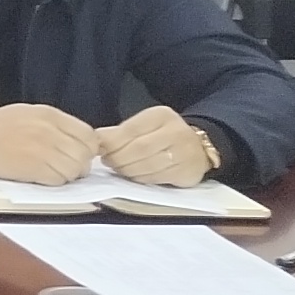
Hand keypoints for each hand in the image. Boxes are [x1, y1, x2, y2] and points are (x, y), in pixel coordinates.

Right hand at [0, 102, 97, 183]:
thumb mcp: (27, 114)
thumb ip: (54, 124)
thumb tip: (75, 139)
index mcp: (50, 115)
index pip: (89, 135)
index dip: (87, 147)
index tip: (79, 153)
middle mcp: (50, 131)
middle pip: (85, 154)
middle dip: (79, 163)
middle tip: (65, 166)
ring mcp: (44, 150)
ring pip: (75, 169)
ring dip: (67, 174)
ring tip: (51, 171)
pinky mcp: (35, 169)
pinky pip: (60, 180)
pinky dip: (55, 181)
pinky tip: (41, 176)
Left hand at [94, 105, 212, 187]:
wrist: (199, 147)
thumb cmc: (163, 136)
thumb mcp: (144, 126)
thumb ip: (119, 132)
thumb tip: (96, 139)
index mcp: (161, 115)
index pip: (130, 129)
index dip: (112, 143)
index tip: (100, 150)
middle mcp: (176, 132)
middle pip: (139, 148)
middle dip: (118, 158)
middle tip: (108, 162)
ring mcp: (185, 153)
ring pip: (148, 165)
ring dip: (127, 170)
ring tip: (120, 169)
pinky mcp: (187, 172)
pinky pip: (157, 177)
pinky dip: (141, 178)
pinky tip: (135, 176)